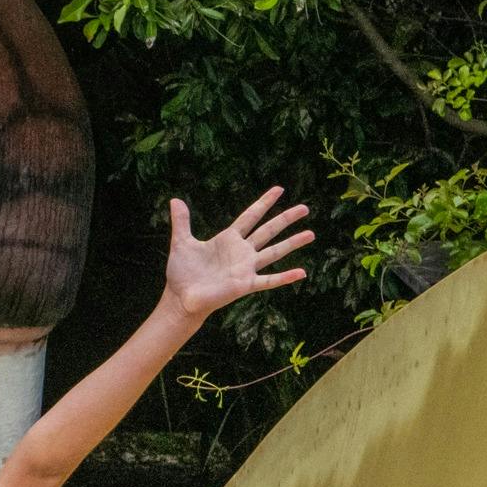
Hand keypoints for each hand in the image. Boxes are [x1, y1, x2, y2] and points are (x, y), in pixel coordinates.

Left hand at [163, 187, 312, 319]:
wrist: (181, 297)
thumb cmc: (182, 273)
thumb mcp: (181, 242)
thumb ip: (181, 221)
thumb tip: (175, 200)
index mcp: (228, 239)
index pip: (250, 216)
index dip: (264, 203)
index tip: (279, 189)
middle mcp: (241, 251)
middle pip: (268, 230)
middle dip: (286, 219)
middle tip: (305, 208)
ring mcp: (245, 268)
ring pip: (274, 252)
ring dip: (292, 243)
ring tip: (311, 234)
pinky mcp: (245, 284)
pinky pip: (269, 280)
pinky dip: (284, 277)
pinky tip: (301, 273)